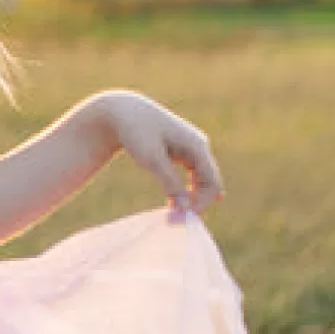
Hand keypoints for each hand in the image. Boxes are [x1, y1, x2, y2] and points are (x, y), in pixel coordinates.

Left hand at [99, 92, 223, 216]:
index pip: (212, 183)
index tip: (182, 219)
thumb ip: (171, 184)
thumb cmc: (136, 132)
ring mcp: (192, 147)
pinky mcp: (182, 150)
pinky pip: (192, 175)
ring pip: (201, 180)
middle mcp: (199, 145)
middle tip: (177, 221)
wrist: (122, 111)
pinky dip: (185, 190)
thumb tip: (186, 209)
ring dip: (192, 198)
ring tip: (175, 214)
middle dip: (197, 203)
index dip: (202, 204)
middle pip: (209, 183)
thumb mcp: (152, 160)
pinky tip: (175, 203)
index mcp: (197, 146)